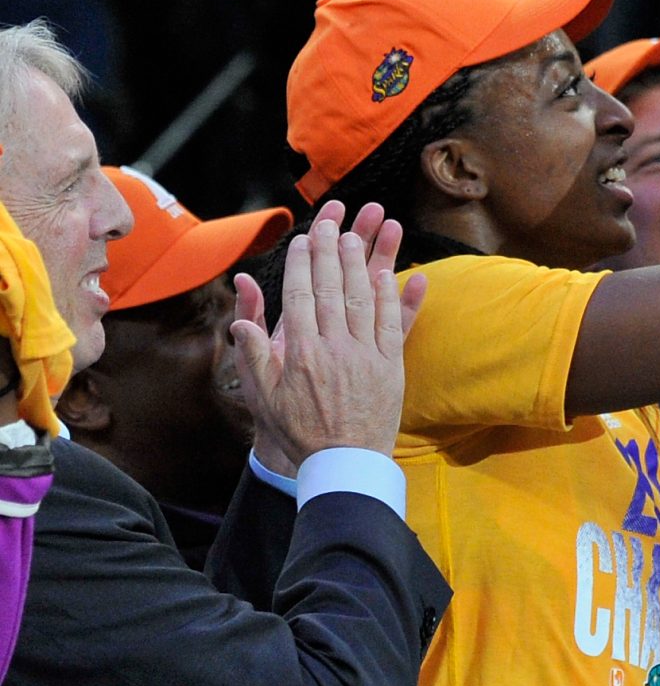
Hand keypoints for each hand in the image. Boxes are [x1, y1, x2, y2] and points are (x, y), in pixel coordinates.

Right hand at [229, 203, 424, 474]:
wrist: (343, 463)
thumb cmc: (300, 431)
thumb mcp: (264, 397)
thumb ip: (254, 355)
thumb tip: (239, 320)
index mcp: (301, 353)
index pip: (300, 297)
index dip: (301, 264)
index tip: (302, 239)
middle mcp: (334, 348)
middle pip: (332, 289)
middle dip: (330, 252)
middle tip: (330, 222)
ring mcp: (365, 355)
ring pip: (363, 299)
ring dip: (360, 264)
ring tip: (358, 235)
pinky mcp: (391, 365)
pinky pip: (393, 324)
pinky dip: (394, 296)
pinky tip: (394, 273)